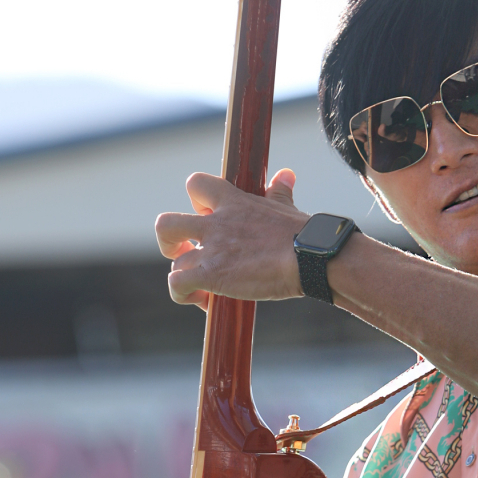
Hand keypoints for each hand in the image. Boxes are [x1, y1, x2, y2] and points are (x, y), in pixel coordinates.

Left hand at [155, 168, 306, 309]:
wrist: (311, 257)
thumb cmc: (303, 234)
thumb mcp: (286, 207)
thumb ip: (278, 191)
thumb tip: (285, 174)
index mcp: (233, 202)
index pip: (196, 184)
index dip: (196, 202)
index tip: (209, 218)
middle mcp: (216, 224)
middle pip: (165, 224)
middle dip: (170, 242)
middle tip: (187, 253)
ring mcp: (211, 250)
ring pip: (175, 262)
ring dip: (185, 276)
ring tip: (205, 289)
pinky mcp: (212, 275)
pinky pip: (177, 284)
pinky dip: (183, 295)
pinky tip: (206, 302)